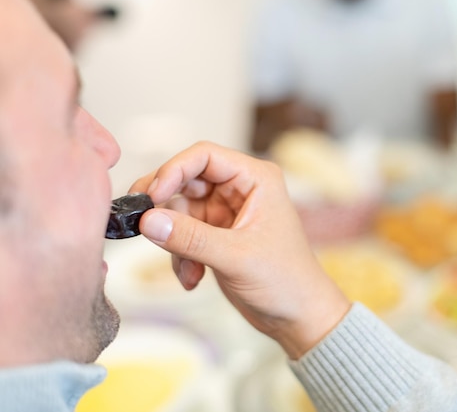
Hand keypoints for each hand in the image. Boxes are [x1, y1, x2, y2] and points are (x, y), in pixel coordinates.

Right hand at [129, 141, 349, 358]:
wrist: (297, 317)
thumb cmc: (285, 280)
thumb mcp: (237, 257)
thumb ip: (191, 238)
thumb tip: (148, 220)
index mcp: (255, 179)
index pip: (204, 155)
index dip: (173, 170)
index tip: (150, 196)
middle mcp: (239, 189)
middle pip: (185, 180)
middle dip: (164, 207)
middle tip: (142, 226)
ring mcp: (226, 213)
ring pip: (179, 211)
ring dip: (175, 242)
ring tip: (188, 269)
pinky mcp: (216, 236)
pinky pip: (182, 235)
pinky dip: (180, 257)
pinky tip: (193, 279)